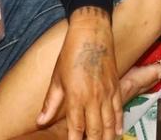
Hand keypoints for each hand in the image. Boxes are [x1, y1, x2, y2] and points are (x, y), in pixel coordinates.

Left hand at [38, 8, 121, 139]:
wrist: (91, 31)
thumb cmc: (71, 52)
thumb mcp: (57, 77)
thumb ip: (50, 102)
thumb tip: (40, 121)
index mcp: (76, 96)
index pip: (76, 128)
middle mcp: (94, 97)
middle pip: (96, 130)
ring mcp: (107, 92)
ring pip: (110, 123)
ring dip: (108, 137)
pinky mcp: (116, 85)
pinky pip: (119, 109)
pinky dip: (119, 123)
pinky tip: (118, 132)